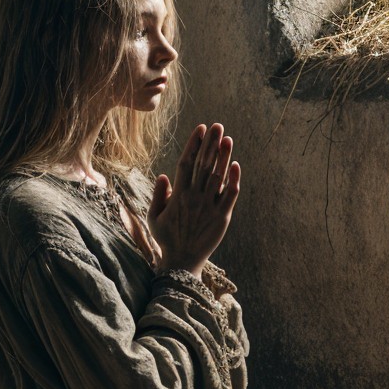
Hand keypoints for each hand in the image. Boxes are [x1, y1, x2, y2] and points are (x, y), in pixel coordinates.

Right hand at [148, 122, 240, 278]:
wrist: (181, 263)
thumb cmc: (165, 239)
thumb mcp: (153, 217)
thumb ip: (158, 195)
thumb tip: (163, 175)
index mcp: (178, 195)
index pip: (186, 162)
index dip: (194, 144)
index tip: (200, 128)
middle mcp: (194, 197)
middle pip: (204, 164)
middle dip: (210, 143)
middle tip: (217, 125)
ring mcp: (209, 207)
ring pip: (217, 176)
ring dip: (223, 156)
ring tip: (227, 138)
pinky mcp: (222, 217)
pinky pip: (230, 195)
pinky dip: (233, 180)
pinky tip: (235, 165)